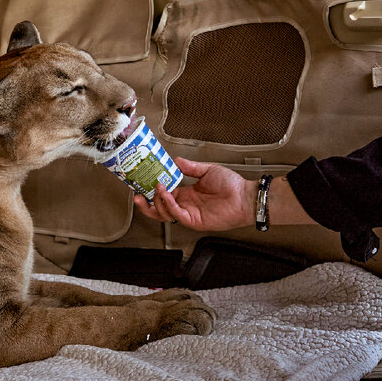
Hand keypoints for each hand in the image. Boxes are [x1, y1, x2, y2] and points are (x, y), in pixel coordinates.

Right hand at [133, 157, 253, 231]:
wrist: (244, 196)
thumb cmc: (231, 186)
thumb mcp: (208, 170)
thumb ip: (190, 167)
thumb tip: (175, 160)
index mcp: (187, 194)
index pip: (164, 194)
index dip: (152, 190)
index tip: (144, 181)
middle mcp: (185, 205)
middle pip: (159, 208)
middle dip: (146, 203)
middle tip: (137, 194)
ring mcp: (189, 214)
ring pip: (164, 213)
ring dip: (157, 201)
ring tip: (156, 187)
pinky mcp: (194, 220)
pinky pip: (176, 214)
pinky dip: (169, 205)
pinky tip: (166, 194)